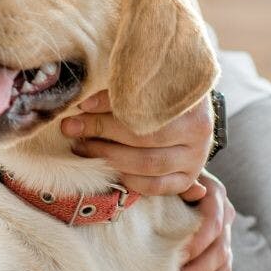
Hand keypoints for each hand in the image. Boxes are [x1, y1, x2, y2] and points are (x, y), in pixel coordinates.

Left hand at [60, 90, 213, 195]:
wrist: (190, 109)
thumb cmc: (162, 92)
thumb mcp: (150, 84)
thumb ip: (124, 91)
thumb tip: (84, 106)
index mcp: (192, 103)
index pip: (146, 108)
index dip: (110, 107)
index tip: (82, 106)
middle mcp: (199, 134)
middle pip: (144, 137)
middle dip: (101, 132)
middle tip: (71, 127)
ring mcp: (195, 160)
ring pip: (147, 165)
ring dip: (108, 157)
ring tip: (82, 146)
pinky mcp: (186, 179)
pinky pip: (153, 186)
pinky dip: (126, 179)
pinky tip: (106, 167)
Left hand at [178, 172, 233, 270]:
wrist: (176, 181)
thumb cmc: (170, 180)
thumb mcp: (173, 178)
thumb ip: (183, 184)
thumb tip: (197, 190)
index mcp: (215, 195)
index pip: (212, 223)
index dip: (196, 242)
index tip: (176, 255)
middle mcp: (225, 215)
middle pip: (219, 249)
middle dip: (195, 268)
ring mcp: (225, 234)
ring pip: (223, 263)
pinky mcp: (221, 250)